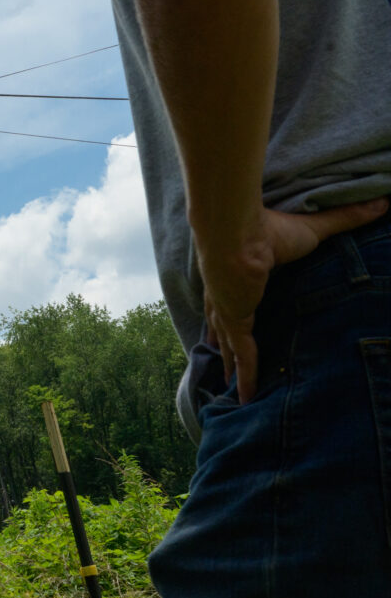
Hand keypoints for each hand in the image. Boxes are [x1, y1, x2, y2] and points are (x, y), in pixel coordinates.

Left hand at [200, 197, 386, 401]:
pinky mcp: (235, 321)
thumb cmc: (268, 227)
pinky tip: (248, 396)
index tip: (232, 324)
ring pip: (230, 345)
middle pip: (224, 326)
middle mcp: (225, 294)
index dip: (232, 311)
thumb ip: (344, 218)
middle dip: (225, 345)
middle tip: (226, 365)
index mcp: (236, 274)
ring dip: (233, 366)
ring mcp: (227, 310)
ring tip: (235, 388)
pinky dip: (247, 375)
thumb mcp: (312, 229)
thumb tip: (384, 202)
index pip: (233, 297)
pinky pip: (243, 355)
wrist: (237, 234)